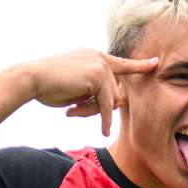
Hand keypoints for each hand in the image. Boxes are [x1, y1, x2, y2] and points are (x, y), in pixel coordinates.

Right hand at [22, 50, 159, 136]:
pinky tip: (104, 130)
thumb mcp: (77, 91)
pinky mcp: (98, 74)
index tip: (155, 63)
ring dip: (96, 112)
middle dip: (99, 107)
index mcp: (93, 57)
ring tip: (73, 111)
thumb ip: (96, 93)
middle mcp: (99, 57)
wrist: (32, 79)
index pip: (121, 64)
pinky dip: (105, 118)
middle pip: (114, 91)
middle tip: (75, 110)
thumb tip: (120, 102)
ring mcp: (100, 64)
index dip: (139, 65)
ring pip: (112, 98)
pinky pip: (108, 103)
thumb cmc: (49, 86)